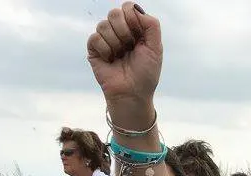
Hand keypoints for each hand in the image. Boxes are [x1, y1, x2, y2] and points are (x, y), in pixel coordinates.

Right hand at [87, 3, 162, 117]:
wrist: (133, 93)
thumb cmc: (146, 73)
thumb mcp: (156, 49)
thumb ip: (152, 25)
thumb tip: (136, 9)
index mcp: (135, 29)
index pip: (128, 8)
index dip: (132, 18)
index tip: (138, 35)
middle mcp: (119, 32)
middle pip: (114, 13)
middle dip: (124, 31)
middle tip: (129, 47)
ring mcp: (106, 39)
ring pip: (103, 25)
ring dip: (116, 43)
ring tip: (120, 56)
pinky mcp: (94, 49)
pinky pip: (95, 38)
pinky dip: (106, 50)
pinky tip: (110, 60)